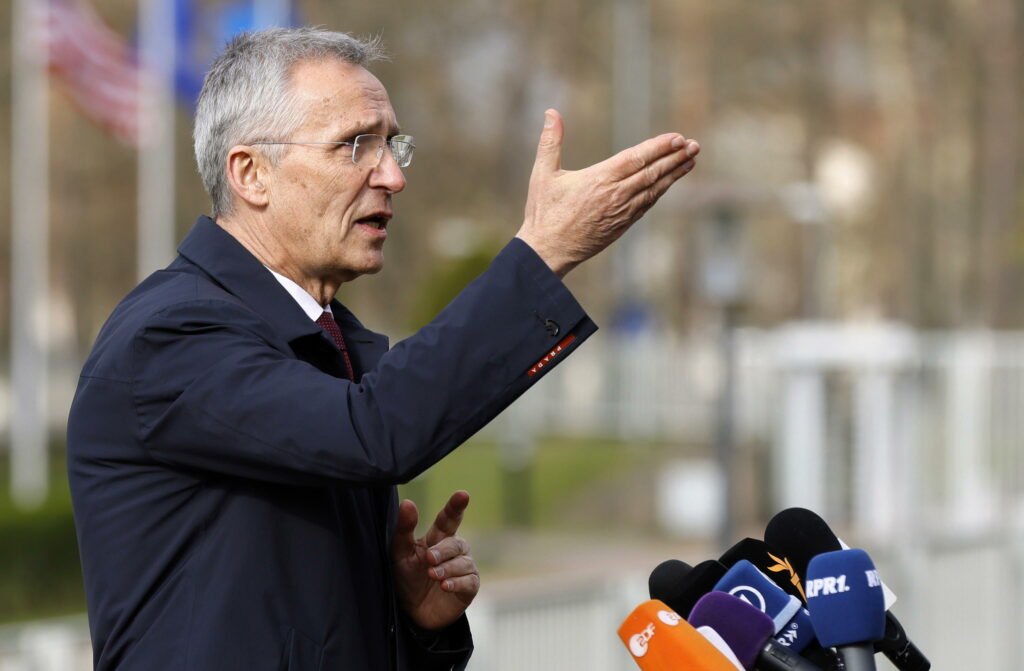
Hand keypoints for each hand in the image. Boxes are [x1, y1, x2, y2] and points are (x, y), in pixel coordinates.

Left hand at [392, 490, 479, 630]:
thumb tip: (408, 502)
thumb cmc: (406, 578)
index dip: (455, 506)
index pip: (449, 518)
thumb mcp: (399, 554)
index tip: (463, 495)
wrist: (412, 613)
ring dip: (447, 568)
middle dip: (443, 550)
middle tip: (429, 559)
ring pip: (464, 562)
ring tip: (433, 576)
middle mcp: (454, 550)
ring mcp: (464, 568)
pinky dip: (456, 582)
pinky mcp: (470, 587)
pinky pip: (470, 580)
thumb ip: (404, 529)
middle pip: (456, 542)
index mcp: (438, 538)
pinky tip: (444, 586)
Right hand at [516, 108, 699, 276]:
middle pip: (652, 172)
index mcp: (599, 179)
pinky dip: (661, 191)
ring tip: (691, 160)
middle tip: (694, 145)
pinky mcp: (622, 225)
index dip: (659, 147)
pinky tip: (670, 183)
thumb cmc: (544, 212)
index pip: (637, 158)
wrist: (548, 251)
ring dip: (675, 174)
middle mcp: (616, 195)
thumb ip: (550, 142)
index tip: (678, 138)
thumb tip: (552, 112)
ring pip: (654, 189)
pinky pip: (647, 204)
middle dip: (676, 157)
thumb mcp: (543, 174)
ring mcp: (622, 212)